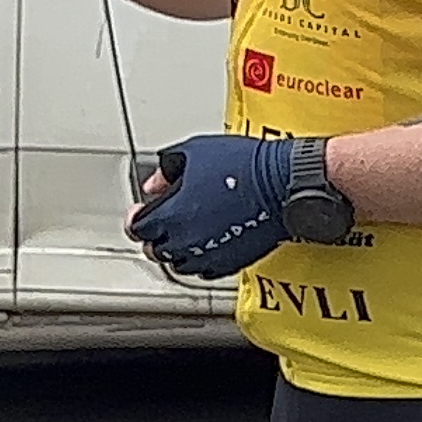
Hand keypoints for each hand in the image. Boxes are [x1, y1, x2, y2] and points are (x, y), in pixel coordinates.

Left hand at [126, 132, 297, 278]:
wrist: (284, 183)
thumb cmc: (244, 164)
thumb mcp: (195, 151)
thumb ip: (166, 169)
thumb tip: (152, 185)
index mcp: (171, 214)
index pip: (137, 229)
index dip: (137, 219)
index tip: (142, 211)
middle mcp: (185, 241)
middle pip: (155, 250)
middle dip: (156, 236)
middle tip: (164, 221)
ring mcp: (208, 256)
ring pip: (178, 264)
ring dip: (177, 249)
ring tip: (186, 232)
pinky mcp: (231, 263)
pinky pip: (205, 270)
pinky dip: (201, 258)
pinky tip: (208, 241)